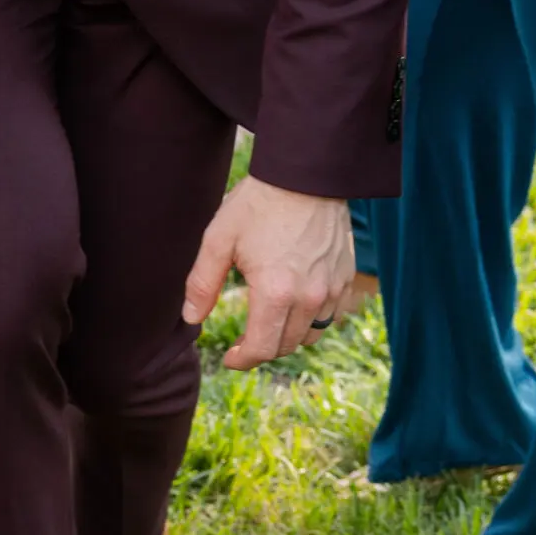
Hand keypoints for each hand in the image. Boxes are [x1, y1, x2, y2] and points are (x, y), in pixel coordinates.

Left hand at [183, 176, 355, 370]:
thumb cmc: (259, 204)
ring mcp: (331, 290)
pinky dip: (312, 319)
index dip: (241, 360)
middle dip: (261, 348)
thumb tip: (190, 318)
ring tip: (268, 321)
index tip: (229, 357)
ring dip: (287, 336)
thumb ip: (203, 284)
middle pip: (285, 346)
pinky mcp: (346, 278)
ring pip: (310, 335)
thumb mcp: (219, 239)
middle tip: (243, 339)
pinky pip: (330, 316)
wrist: (305, 174)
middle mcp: (308, 298)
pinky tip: (295, 304)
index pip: (261, 349)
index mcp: (275, 293)